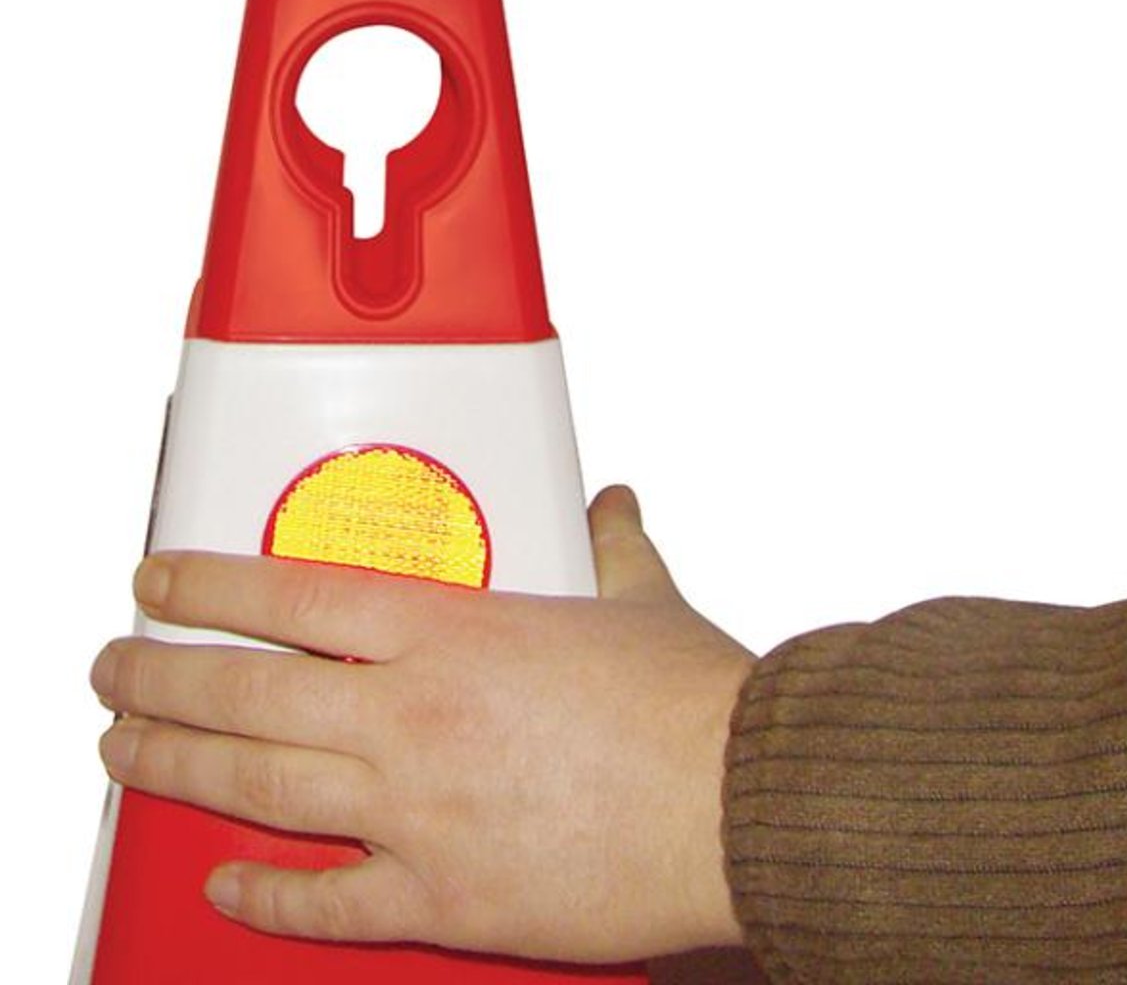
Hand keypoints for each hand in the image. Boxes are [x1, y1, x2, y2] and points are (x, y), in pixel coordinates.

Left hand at [91, 486, 752, 962]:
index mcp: (456, 631)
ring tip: (127, 751)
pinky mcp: (439, 895)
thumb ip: (611, 545)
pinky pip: (323, 898)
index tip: (161, 581)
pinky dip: (264, 894)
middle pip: (247, 693)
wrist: (734, 801)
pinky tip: (225, 881)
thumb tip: (610, 505)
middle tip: (114, 671)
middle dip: (160, 680)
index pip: (296, 596)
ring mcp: (414, 811)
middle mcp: (413, 716)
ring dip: (177, 766)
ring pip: (257, 786)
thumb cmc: (693, 704)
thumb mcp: (643, 600)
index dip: (210, 586)